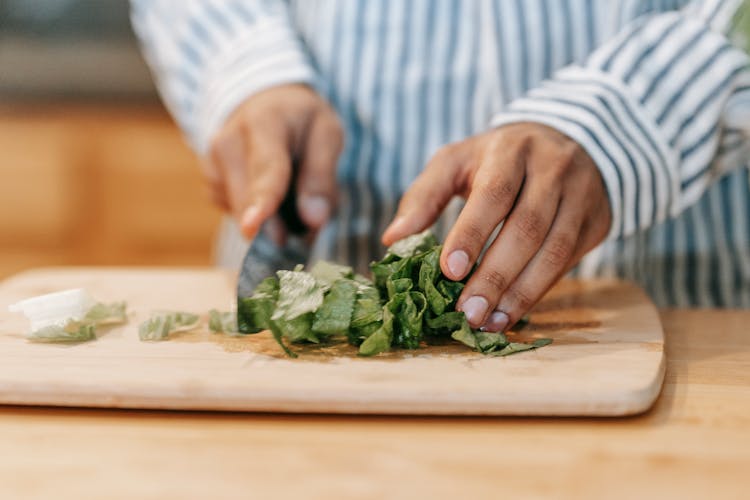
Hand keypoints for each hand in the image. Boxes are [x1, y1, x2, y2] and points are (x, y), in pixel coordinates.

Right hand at [206, 84, 342, 239]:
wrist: (264, 103)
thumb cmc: (301, 120)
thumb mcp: (327, 134)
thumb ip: (322, 176)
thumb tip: (313, 220)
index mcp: (265, 122)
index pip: (265, 168)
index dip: (260, 201)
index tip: (252, 228)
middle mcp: (228, 142)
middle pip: (248, 200)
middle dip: (278, 225)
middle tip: (308, 228)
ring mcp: (212, 164)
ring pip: (242, 214)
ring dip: (271, 219)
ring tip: (290, 190)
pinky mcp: (210, 184)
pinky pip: (236, 214)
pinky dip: (257, 213)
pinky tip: (269, 191)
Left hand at [383, 123, 610, 330]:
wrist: (566, 140)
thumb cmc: (496, 159)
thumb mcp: (456, 162)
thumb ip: (424, 196)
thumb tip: (393, 238)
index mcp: (512, 149)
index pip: (495, 193)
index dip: (473, 233)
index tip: (450, 271)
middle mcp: (554, 168)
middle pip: (528, 227)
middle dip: (496, 275)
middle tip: (467, 311)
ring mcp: (582, 194)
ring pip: (555, 251)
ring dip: (520, 293)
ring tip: (488, 322)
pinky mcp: (598, 221)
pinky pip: (569, 262)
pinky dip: (538, 292)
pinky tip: (510, 314)